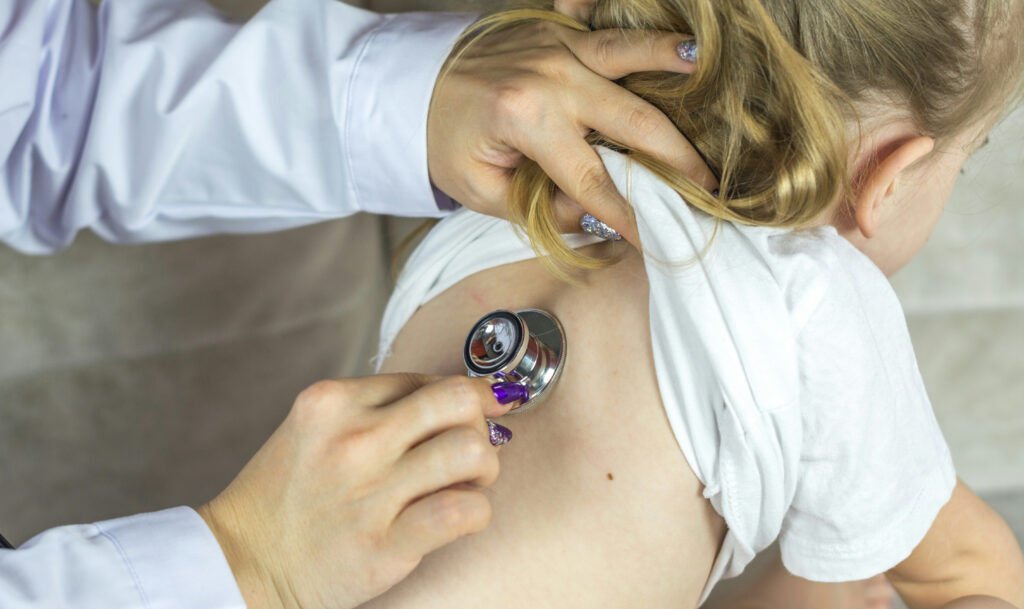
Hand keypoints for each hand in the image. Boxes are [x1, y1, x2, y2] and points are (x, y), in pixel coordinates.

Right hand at [197, 374, 514, 608]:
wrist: (241, 563)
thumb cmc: (287, 495)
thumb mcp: (316, 428)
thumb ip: (376, 407)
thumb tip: (461, 397)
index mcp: (334, 401)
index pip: (429, 379)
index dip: (462, 397)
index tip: (476, 412)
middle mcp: (353, 440)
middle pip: (458, 401)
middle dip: (481, 422)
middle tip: (475, 445)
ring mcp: (368, 493)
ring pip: (470, 451)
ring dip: (485, 467)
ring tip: (467, 483)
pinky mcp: (383, 545)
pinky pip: (462, 512)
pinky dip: (476, 512)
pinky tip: (459, 516)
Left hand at [427, 17, 717, 245]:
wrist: (416, 83)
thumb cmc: (448, 140)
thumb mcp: (480, 190)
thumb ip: (539, 206)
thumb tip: (597, 214)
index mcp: (527, 119)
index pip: (592, 179)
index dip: (629, 214)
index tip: (658, 239)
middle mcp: (550, 77)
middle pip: (632, 121)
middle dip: (675, 158)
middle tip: (707, 186)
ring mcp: (558, 47)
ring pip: (629, 54)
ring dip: (670, 63)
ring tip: (706, 71)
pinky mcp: (559, 31)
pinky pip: (605, 25)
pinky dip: (641, 32)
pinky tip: (679, 37)